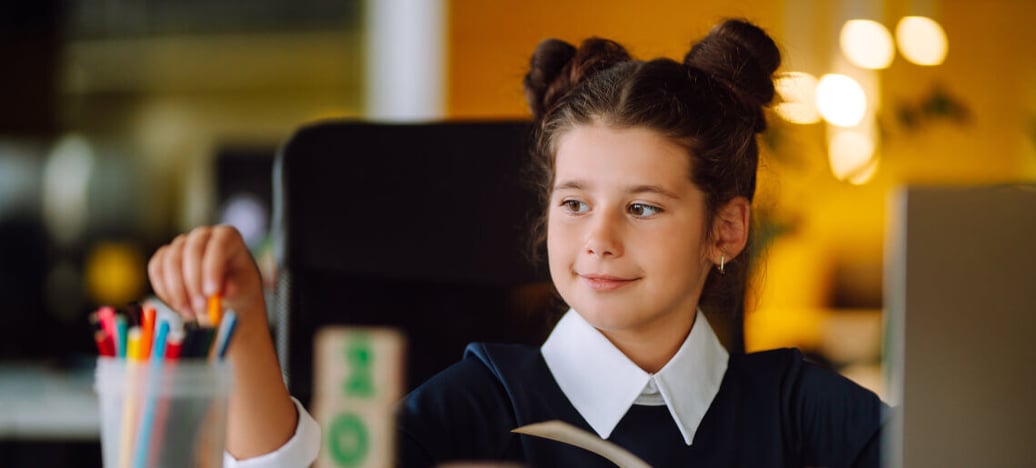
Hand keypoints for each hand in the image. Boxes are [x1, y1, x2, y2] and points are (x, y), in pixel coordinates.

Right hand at [147, 225, 264, 325]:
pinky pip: (156, 270)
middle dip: (193, 283)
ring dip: (177, 291)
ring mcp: (181, 243)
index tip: (212, 293)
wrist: (223, 293)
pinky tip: (177, 306)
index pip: (218, 246)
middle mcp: (202, 235)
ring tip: (190, 314)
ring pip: (170, 261)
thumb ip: (234, 288)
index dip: (212, 269)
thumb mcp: (243, 288)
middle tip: (200, 308)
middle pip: (192, 251)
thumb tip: (224, 291)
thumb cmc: (236, 286)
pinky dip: (164, 290)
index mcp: (227, 236)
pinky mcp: (164, 256)